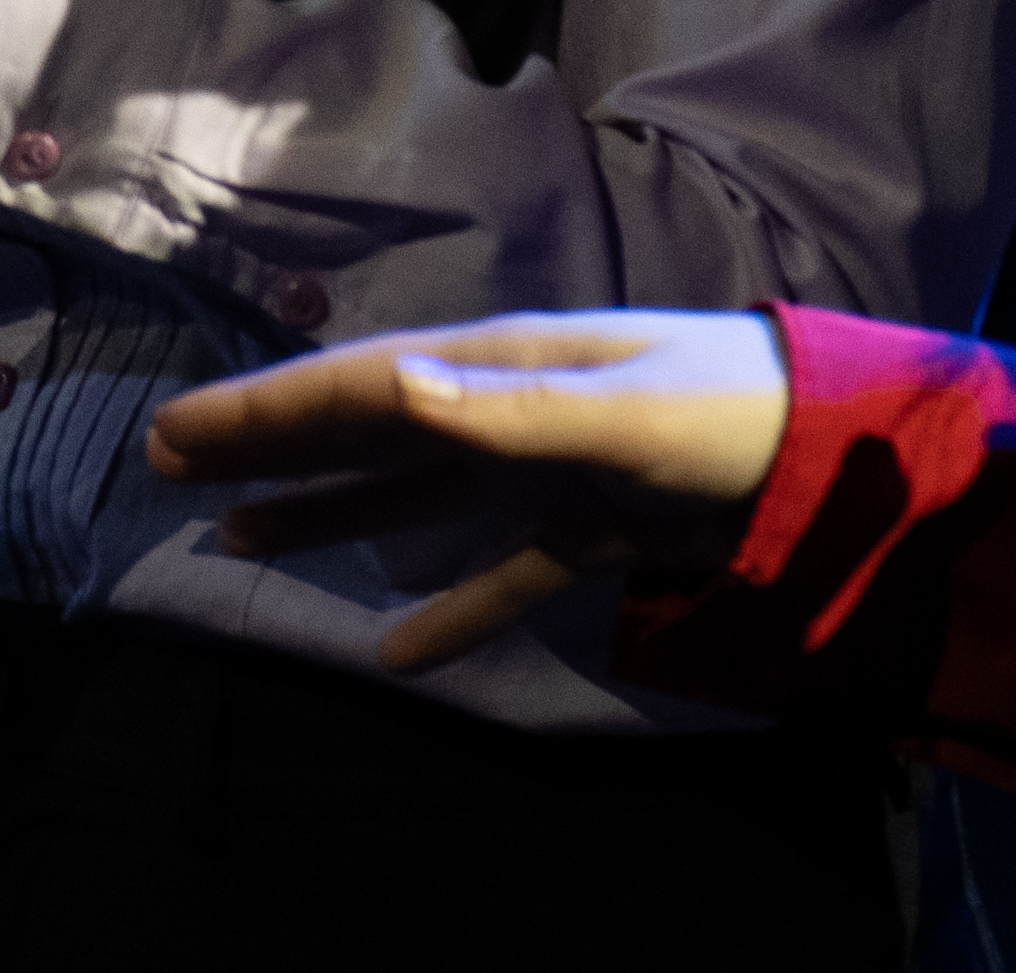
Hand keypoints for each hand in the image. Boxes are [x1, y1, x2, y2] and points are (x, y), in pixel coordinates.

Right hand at [137, 309, 792, 674]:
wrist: (846, 453)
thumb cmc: (736, 415)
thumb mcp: (629, 411)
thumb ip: (516, 412)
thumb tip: (395, 395)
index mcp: (503, 368)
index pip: (359, 388)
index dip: (266, 410)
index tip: (180, 428)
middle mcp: (510, 409)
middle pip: (365, 430)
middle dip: (269, 447)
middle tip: (169, 463)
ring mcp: (550, 469)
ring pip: (413, 494)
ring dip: (329, 512)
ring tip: (239, 535)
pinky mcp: (594, 529)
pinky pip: (501, 571)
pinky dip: (451, 608)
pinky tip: (400, 647)